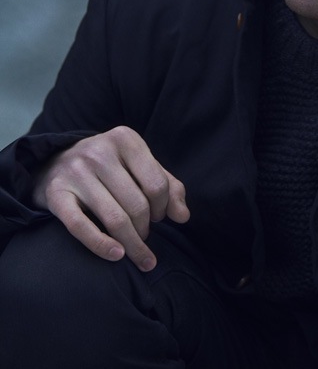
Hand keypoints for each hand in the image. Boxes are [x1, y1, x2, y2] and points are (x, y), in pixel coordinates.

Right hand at [32, 126, 189, 270]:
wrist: (57, 163)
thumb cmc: (110, 168)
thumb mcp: (140, 166)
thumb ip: (167, 186)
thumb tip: (183, 216)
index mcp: (125, 139)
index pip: (157, 184)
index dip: (163, 208)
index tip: (159, 218)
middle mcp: (99, 151)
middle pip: (137, 205)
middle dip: (146, 230)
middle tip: (145, 237)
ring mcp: (76, 172)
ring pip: (114, 219)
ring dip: (132, 245)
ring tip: (140, 256)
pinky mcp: (56, 194)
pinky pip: (81, 227)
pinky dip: (102, 246)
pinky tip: (117, 256)